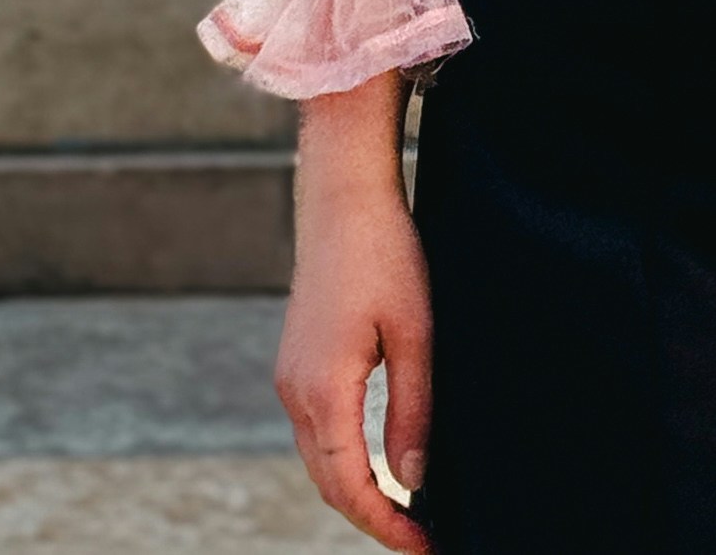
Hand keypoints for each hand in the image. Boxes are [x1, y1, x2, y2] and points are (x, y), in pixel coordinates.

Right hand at [276, 74, 431, 548]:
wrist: (341, 196)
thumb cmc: (384, 254)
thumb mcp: (416, 332)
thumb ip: (414, 408)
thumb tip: (413, 478)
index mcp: (323, 392)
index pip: (351, 487)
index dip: (387, 525)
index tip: (424, 545)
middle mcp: (296, 394)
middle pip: (330, 483)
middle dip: (372, 518)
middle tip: (420, 538)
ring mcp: (291, 379)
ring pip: (320, 461)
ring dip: (357, 492)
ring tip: (405, 512)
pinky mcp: (297, 363)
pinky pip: (317, 432)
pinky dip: (344, 460)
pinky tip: (375, 464)